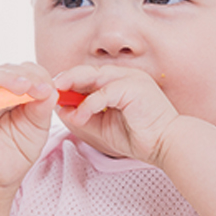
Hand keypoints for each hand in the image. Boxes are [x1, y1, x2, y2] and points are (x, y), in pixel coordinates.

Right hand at [0, 63, 56, 187]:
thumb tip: (50, 89)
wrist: (1, 174)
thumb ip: (42, 108)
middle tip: (32, 86)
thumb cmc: (19, 149)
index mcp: (13, 91)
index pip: (24, 72)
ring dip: (3, 80)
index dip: (36, 76)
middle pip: (5, 71)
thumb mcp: (37, 128)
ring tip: (21, 86)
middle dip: (21, 76)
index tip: (47, 88)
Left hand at [54, 65, 178, 163]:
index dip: (68, 82)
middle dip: (66, 79)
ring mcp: (130, 78)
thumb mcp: (103, 126)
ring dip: (73, 86)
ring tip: (58, 96)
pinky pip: (105, 92)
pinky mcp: (134, 87)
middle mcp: (124, 75)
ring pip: (94, 76)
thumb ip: (84, 116)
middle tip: (48, 89)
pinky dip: (90, 104)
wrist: (167, 144)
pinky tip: (80, 116)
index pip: (88, 76)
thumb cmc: (139, 136)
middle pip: (87, 71)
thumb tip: (61, 109)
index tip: (51, 93)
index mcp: (118, 81)